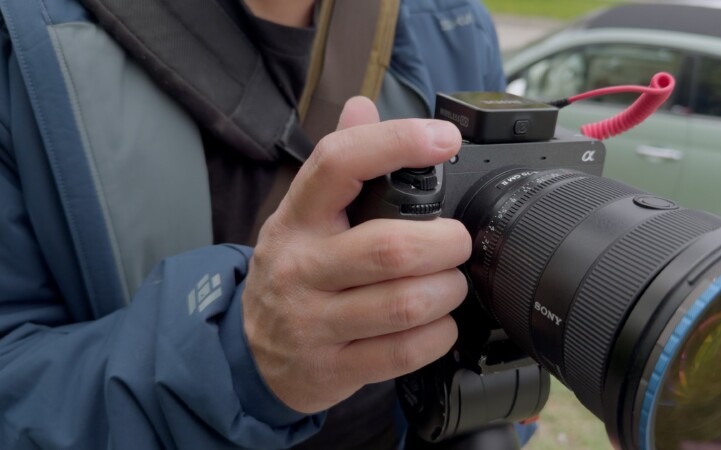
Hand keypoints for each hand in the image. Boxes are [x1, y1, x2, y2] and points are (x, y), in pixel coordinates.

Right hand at [242, 97, 470, 413]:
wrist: (250, 354)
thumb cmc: (292, 274)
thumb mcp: (302, 216)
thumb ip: (338, 164)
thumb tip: (362, 106)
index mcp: (297, 219)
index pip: (339, 165)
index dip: (396, 144)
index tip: (443, 138)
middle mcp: (302, 267)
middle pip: (390, 248)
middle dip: (445, 242)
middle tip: (458, 239)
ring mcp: (314, 321)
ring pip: (404, 304)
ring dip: (447, 290)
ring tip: (451, 281)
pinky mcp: (334, 367)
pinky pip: (403, 352)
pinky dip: (438, 334)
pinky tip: (438, 321)